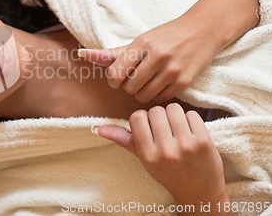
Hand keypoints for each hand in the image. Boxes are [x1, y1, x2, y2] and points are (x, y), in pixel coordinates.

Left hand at [80, 14, 219, 102]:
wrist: (203, 31)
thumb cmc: (165, 36)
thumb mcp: (139, 41)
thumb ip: (112, 53)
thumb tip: (83, 54)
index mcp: (142, 44)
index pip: (115, 73)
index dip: (114, 79)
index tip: (119, 77)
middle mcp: (157, 56)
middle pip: (128, 87)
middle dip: (128, 86)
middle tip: (136, 78)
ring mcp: (172, 70)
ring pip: (143, 96)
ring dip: (142, 92)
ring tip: (148, 81)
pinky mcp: (184, 81)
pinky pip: (160, 99)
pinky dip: (157, 95)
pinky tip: (161, 84)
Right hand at [95, 104, 230, 213]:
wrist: (200, 192)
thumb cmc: (168, 173)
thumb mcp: (144, 159)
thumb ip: (124, 140)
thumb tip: (98, 128)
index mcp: (148, 155)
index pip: (137, 118)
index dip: (143, 119)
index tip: (149, 128)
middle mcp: (166, 151)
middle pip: (155, 111)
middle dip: (159, 116)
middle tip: (165, 128)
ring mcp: (186, 146)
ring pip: (173, 108)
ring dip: (174, 114)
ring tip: (177, 127)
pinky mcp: (204, 142)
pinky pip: (192, 114)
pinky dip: (190, 119)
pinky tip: (190, 131)